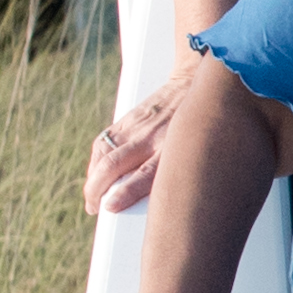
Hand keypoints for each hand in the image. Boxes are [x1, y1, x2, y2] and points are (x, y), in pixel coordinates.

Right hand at [80, 61, 195, 214]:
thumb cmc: (200, 128)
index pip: (146, 174)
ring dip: (93, 178)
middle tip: (94, 207)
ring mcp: (136, 128)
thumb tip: (169, 200)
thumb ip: (182, 172)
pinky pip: (104, 141)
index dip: (126, 192)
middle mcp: (152, 139)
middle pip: (114, 166)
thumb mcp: (198, 150)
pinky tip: (95, 173)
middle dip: (97, 189)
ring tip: (92, 196)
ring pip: (104, 154)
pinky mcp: (127, 119)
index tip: (111, 206)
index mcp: (174, 149)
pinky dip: (95, 160)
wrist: (193, 85)